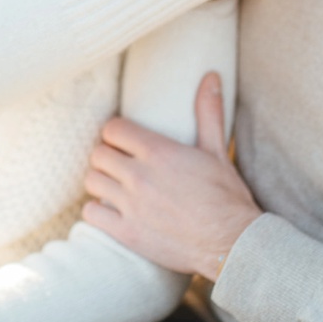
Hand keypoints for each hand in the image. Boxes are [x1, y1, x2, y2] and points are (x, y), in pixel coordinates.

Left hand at [83, 72, 260, 279]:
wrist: (231, 244)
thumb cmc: (227, 197)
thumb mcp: (218, 151)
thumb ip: (208, 113)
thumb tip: (211, 77)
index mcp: (159, 152)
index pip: (113, 129)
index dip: (116, 133)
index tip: (123, 141)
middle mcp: (140, 176)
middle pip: (98, 154)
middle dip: (107, 157)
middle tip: (118, 164)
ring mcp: (131, 205)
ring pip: (91, 181)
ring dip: (100, 181)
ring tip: (113, 185)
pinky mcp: (127, 232)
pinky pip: (91, 214)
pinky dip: (97, 211)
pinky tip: (110, 211)